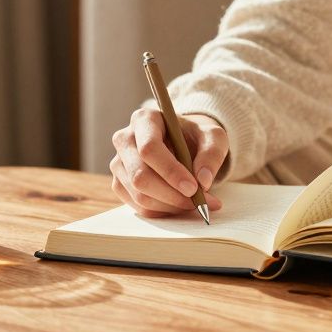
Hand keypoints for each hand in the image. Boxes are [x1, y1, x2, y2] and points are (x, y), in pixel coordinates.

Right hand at [110, 109, 226, 217]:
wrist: (183, 144)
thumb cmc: (195, 137)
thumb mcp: (213, 137)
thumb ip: (212, 154)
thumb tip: (203, 180)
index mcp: (144, 119)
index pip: (149, 148)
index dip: (170, 171)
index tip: (193, 187)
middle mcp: (125, 139)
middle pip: (140, 176)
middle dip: (172, 194)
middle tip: (199, 201)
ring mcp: (118, 163)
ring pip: (139, 195)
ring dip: (171, 205)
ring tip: (195, 202)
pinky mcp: (119, 184)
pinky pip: (138, 206)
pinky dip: (163, 211)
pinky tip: (180, 204)